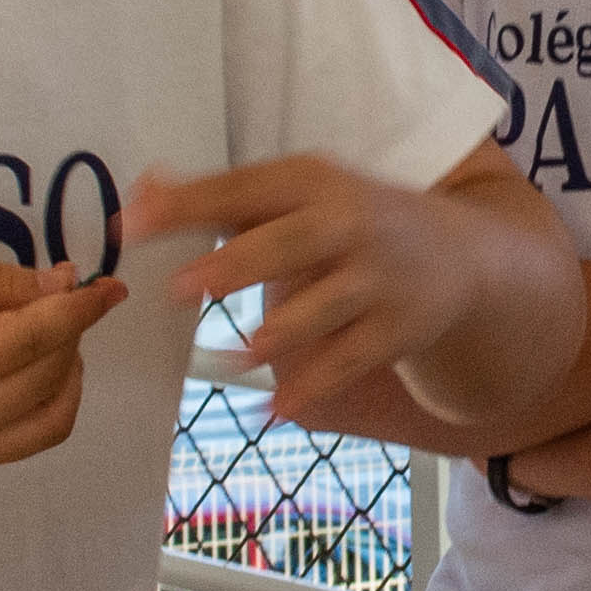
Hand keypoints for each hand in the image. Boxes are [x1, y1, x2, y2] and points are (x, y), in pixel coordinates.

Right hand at [0, 253, 132, 489]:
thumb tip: (57, 286)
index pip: (38, 339)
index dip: (81, 308)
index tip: (109, 285)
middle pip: (50, 378)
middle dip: (70, 333)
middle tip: (61, 293)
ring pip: (50, 423)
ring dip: (66, 376)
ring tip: (46, 335)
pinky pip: (18, 443)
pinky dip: (37, 406)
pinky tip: (16, 371)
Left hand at [121, 157, 502, 422]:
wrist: (460, 255)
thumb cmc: (349, 222)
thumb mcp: (299, 195)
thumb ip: (220, 198)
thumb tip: (140, 191)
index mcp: (312, 182)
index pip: (244, 189)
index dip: (187, 206)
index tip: (130, 225)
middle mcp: (348, 223)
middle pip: (290, 243)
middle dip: (236, 264)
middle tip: (179, 288)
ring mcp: (377, 278)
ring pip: (326, 307)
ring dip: (281, 333)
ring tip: (236, 355)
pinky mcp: (396, 329)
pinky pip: (351, 360)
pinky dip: (316, 385)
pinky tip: (277, 408)